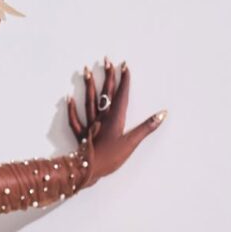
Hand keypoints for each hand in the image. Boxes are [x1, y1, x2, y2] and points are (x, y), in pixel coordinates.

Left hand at [66, 58, 166, 187]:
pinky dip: (71, 108)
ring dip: (89, 85)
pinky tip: (68, 97)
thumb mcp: (132, 143)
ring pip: (89, 101)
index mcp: (115, 118)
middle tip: (107, 60)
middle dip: (107, 76)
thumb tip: (162, 114)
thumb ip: (146, 128)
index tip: (124, 65)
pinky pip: (74, 119)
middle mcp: (102, 118)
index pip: (121, 95)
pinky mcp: (82, 134)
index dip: (123, 80)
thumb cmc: (111, 157)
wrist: (89, 170)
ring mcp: (90, 124)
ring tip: (87, 70)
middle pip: (105, 94)